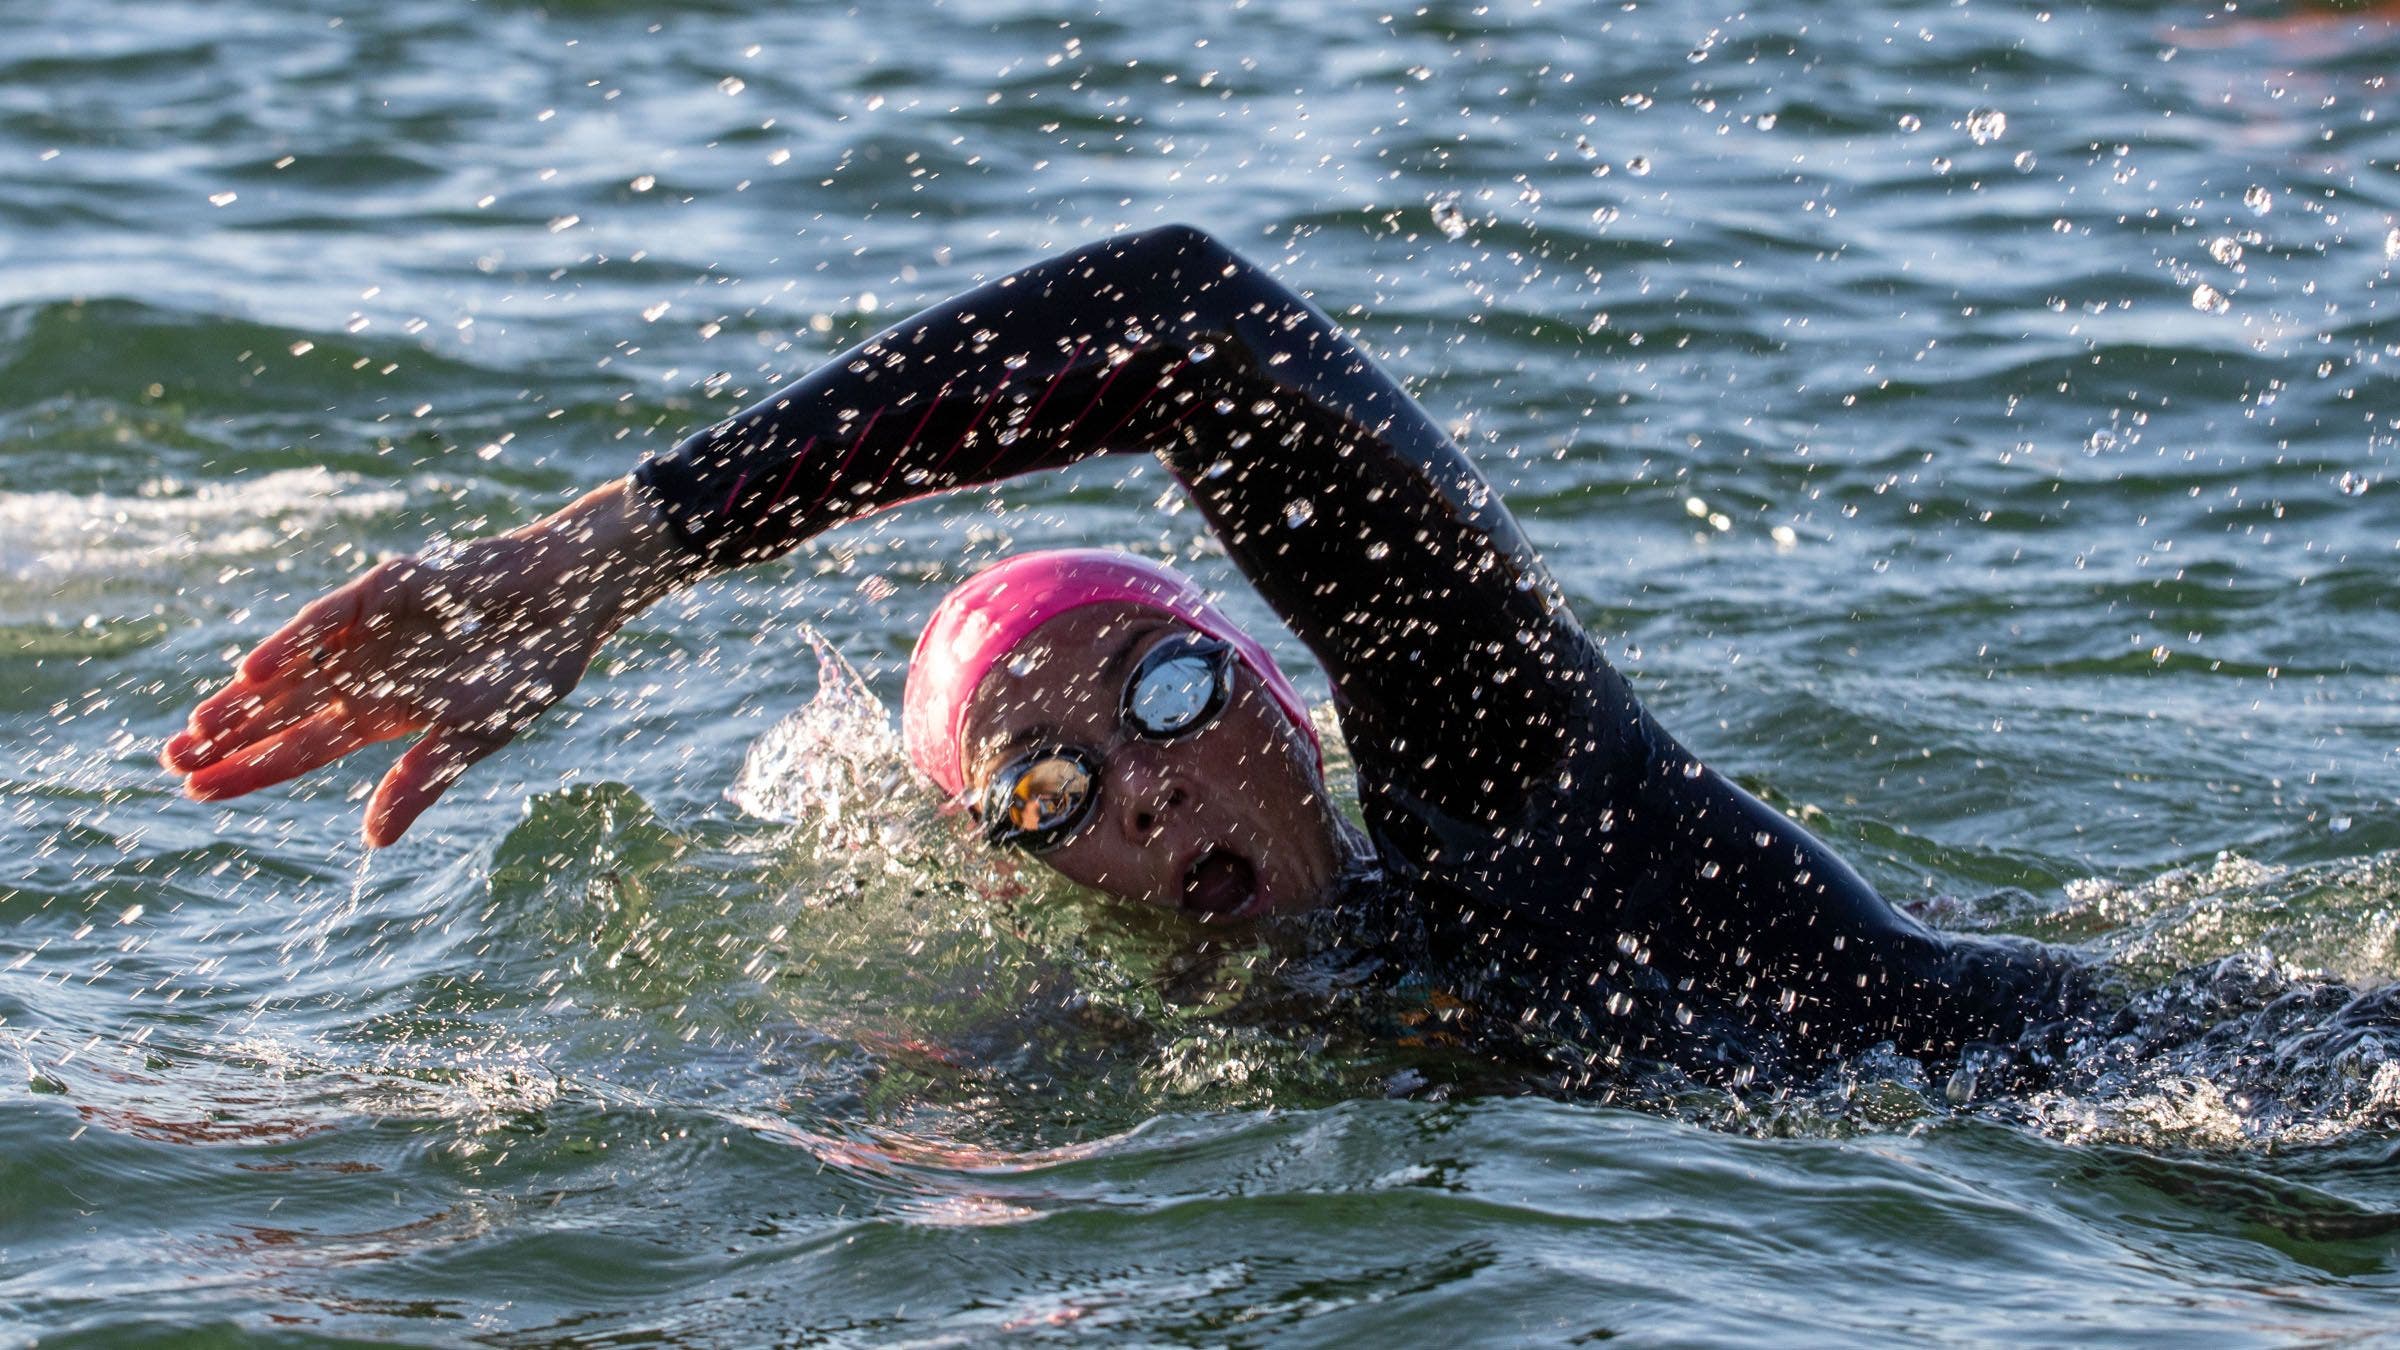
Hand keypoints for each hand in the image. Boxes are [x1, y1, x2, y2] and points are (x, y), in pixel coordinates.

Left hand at [160, 479, 683, 846]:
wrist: (573, 600)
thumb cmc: (533, 668)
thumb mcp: (477, 736)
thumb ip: (422, 782)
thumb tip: (371, 842)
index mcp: (384, 713)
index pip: (302, 747)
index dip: (251, 769)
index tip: (197, 794)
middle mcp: (365, 672)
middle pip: (280, 712)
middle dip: (227, 737)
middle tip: (169, 764)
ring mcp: (370, 631)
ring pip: (290, 668)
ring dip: (244, 698)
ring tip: (196, 730)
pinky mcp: (385, 591)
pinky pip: (326, 621)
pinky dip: (290, 644)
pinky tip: (252, 672)